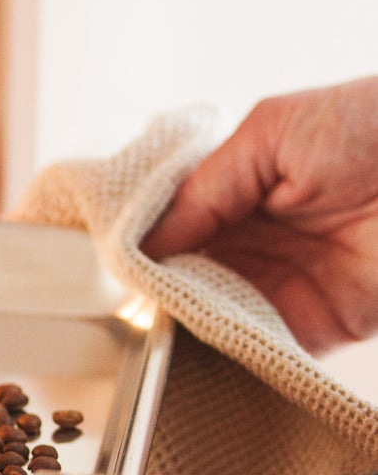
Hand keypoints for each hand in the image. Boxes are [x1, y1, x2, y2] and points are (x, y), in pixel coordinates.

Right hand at [142, 76, 377, 352]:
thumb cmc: (377, 126)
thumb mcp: (272, 132)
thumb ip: (204, 187)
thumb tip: (148, 240)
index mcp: (245, 192)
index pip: (177, 227)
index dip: (148, 244)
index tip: (121, 260)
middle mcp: (261, 242)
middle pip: (187, 276)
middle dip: (162, 286)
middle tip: (139, 292)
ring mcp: (286, 285)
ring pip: (214, 315)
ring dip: (190, 320)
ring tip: (167, 315)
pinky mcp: (317, 325)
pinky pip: (260, 346)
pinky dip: (232, 349)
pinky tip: (208, 338)